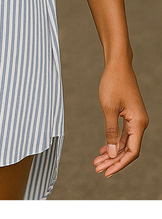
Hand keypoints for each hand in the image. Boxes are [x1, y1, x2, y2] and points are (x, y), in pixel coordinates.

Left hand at [94, 61, 147, 177]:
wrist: (117, 65)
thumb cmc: (113, 83)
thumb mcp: (109, 109)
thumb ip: (111, 132)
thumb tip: (112, 154)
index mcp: (138, 123)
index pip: (132, 151)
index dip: (119, 164)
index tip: (106, 172)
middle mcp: (140, 123)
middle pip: (128, 149)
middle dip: (113, 161)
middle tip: (97, 168)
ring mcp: (136, 119)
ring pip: (125, 143)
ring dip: (112, 153)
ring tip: (97, 161)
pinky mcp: (130, 115)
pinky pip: (124, 134)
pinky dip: (114, 142)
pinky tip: (104, 149)